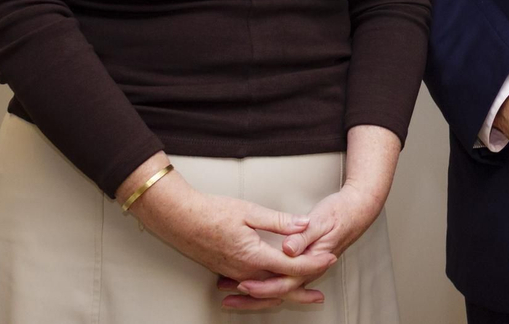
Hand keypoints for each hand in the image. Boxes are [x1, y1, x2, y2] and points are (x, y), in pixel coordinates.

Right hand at [125, 168, 334, 307]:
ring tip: (300, 297)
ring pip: (264, 290)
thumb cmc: (212, 212)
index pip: (291, 266)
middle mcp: (244, 271)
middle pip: (279, 286)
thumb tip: (303, 225)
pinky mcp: (225, 271)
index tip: (330, 259)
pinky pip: (251, 287)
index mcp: (254, 255)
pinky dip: (265, 292)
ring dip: (284, 294)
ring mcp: (233, 273)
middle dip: (302, 290)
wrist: (178, 219)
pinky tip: (270, 291)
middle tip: (320, 297)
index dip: (313, 264)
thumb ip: (278, 221)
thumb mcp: (249, 211)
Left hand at [215, 182, 384, 309]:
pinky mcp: (303, 262)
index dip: (261, 284)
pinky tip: (250, 283)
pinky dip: (264, 285)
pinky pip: (281, 280)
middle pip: (277, 291)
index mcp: (312, 259)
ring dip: (255, 295)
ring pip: (278, 289)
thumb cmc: (340, 213)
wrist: (358, 209)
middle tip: (228, 300)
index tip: (242, 285)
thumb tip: (288, 247)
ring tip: (232, 298)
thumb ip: (304, 235)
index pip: (284, 280)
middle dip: (252, 298)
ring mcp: (306, 268)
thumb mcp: (322, 219)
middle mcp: (309, 269)